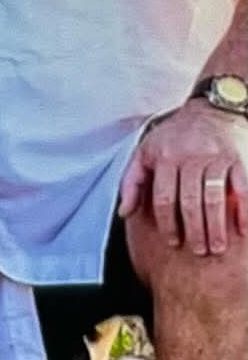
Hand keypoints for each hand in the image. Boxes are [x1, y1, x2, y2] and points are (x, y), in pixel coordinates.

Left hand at [119, 100, 247, 255]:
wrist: (211, 109)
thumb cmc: (173, 136)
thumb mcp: (144, 152)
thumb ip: (131, 182)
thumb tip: (124, 213)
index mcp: (165, 158)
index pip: (164, 198)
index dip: (168, 223)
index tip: (172, 242)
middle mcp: (191, 157)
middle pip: (191, 201)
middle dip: (194, 230)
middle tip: (199, 251)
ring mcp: (217, 157)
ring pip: (215, 197)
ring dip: (217, 226)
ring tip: (217, 247)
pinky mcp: (239, 158)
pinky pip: (243, 187)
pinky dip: (245, 210)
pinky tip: (243, 230)